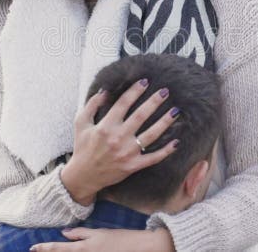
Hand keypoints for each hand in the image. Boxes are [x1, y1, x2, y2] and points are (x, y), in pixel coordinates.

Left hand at [29, 227, 174, 251]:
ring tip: (51, 251)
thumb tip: (64, 233)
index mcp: (83, 248)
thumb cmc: (120, 238)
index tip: (33, 248)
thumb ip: (80, 234)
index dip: (44, 248)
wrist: (138, 248)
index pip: (58, 249)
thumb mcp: (99, 233)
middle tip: (37, 251)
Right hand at [60, 78, 180, 204]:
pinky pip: (153, 157)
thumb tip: (105, 90)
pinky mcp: (133, 165)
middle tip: (165, 92)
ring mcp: (127, 152)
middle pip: (141, 115)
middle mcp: (118, 138)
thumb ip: (92, 105)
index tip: (145, 81)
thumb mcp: (81, 123)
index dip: (135, 90)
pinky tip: (176, 142)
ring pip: (151, 135)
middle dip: (154, 102)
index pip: (123, 103)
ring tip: (175, 111)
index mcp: (106, 126)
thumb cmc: (82, 147)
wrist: (83, 176)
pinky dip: (166, 151)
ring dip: (165, 122)